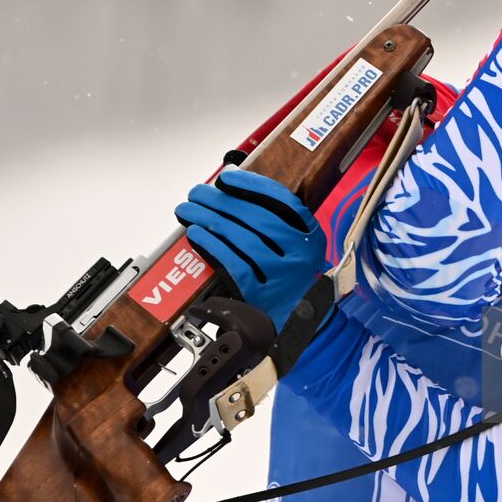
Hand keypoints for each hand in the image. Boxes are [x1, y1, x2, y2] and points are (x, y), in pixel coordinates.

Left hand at [175, 169, 326, 330]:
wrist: (298, 324)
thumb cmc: (290, 278)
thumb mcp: (295, 247)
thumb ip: (273, 219)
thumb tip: (234, 182)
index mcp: (311, 236)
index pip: (283, 201)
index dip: (252, 185)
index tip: (227, 177)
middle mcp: (302, 255)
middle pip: (257, 218)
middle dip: (222, 201)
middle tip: (197, 192)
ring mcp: (283, 277)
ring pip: (243, 240)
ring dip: (210, 220)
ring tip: (189, 210)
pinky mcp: (263, 296)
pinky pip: (233, 264)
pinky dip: (212, 246)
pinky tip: (197, 234)